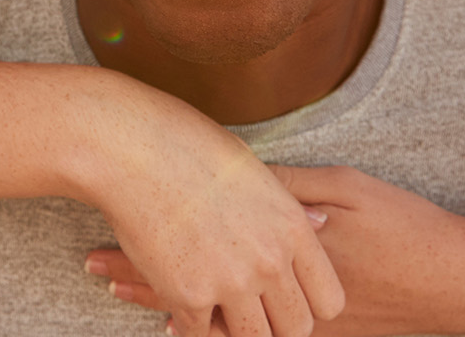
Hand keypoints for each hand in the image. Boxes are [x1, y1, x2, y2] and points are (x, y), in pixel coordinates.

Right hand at [91, 132, 342, 336]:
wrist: (134, 148)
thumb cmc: (190, 147)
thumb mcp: (256, 170)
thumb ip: (290, 207)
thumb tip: (321, 223)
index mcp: (293, 228)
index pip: (329, 300)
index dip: (308, 304)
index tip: (284, 296)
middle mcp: (270, 260)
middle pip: (297, 329)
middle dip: (275, 325)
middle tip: (250, 311)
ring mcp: (231, 281)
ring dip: (235, 330)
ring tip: (217, 312)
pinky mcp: (188, 295)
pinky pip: (201, 336)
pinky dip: (192, 326)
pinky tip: (181, 306)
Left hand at [91, 166, 464, 336]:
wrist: (461, 282)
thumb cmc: (406, 225)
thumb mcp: (347, 188)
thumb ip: (287, 188)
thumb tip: (234, 169)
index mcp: (281, 243)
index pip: (198, 237)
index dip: (148, 238)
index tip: (104, 229)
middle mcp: (279, 285)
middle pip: (196, 280)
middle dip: (142, 272)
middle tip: (93, 261)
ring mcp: (293, 315)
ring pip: (212, 311)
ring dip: (165, 301)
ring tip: (117, 288)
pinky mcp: (313, 333)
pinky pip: (245, 335)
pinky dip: (206, 326)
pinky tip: (177, 324)